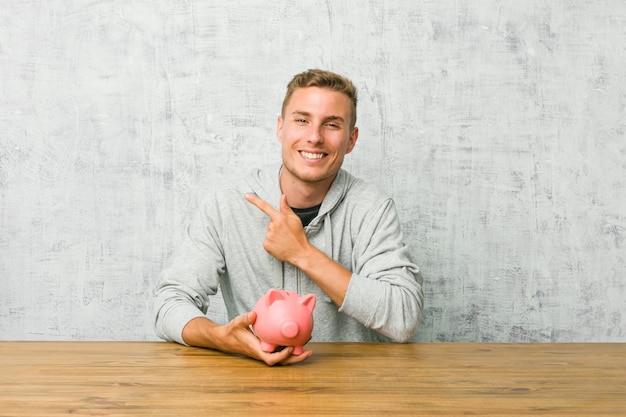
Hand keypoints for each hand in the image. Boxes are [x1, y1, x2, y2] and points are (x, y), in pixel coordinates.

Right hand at [183, 312, 312, 365]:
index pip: (271, 359)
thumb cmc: (231, 331)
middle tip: (309, 351)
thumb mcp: (236, 323)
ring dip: (296, 351)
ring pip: (283, 356)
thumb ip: (245, 319)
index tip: (290, 348)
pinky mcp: (266, 347)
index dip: (282, 356)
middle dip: (296, 358)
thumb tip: (254, 314)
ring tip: (308, 340)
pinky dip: (289, 345)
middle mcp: (262, 353)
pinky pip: (280, 348)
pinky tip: (297, 335)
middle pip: (282, 361)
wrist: (225, 338)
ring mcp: (265, 351)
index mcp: (256, 350)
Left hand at [244, 193, 310, 265]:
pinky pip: (267, 241)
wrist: (300, 253)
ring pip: (268, 232)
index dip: (254, 200)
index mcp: (280, 218)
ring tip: (284, 240)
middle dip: (277, 227)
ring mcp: (268, 236)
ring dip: (274, 235)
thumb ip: (286, 207)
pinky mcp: (266, 245)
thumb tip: (283, 196)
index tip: (246, 195)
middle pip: (270, 223)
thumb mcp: (295, 220)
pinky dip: (272, 243)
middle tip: (286, 233)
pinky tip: (279, 245)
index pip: (265, 207)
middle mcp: (272, 226)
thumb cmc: (298, 236)